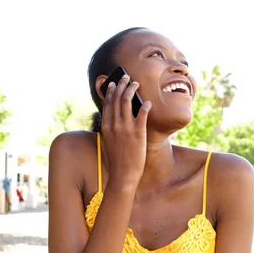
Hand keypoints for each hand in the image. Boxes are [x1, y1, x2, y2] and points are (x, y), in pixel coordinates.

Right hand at [101, 74, 151, 191]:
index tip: (115, 83)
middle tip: (127, 78)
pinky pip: (142, 114)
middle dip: (122, 85)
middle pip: (117, 98)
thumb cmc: (117, 160)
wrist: (123, 174)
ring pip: (127, 101)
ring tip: (137, 84)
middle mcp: (114, 125)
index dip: (112, 91)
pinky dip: (144, 105)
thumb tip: (117, 117)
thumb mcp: (109, 142)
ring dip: (132, 90)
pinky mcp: (138, 133)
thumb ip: (111, 129)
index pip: (108, 103)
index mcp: (106, 126)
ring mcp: (126, 128)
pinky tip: (147, 102)